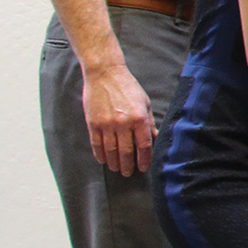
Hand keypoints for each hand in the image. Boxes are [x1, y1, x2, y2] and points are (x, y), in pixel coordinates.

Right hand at [82, 62, 156, 176]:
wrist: (105, 73)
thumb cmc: (128, 87)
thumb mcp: (145, 102)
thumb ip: (149, 122)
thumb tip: (155, 138)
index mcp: (139, 118)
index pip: (143, 146)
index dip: (144, 159)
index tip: (143, 168)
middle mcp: (123, 123)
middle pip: (126, 151)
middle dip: (128, 165)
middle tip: (128, 173)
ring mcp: (106, 123)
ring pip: (110, 150)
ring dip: (114, 162)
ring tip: (116, 169)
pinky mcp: (93, 122)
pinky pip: (96, 143)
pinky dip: (99, 154)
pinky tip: (102, 160)